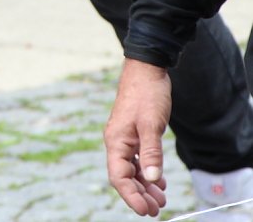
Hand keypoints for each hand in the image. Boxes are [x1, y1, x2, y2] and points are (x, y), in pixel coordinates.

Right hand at [104, 58, 170, 216]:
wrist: (146, 70)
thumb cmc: (146, 94)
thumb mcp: (151, 125)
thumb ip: (151, 153)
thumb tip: (152, 179)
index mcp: (116, 141)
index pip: (119, 177)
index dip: (131, 196)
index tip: (146, 210)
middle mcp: (116, 142)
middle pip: (124, 176)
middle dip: (139, 194)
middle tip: (157, 209)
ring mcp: (124, 138)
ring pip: (131, 169)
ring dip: (145, 185)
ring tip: (161, 198)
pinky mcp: (133, 133)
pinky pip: (137, 158)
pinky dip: (147, 171)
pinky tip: (158, 180)